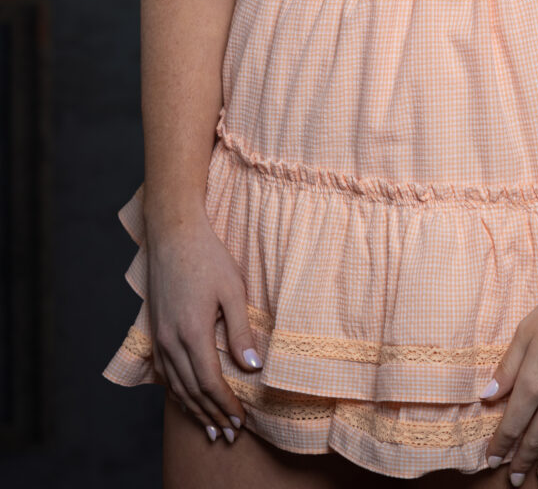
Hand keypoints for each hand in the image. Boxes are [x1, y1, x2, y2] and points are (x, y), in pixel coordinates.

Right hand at [146, 211, 263, 441]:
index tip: (241, 419)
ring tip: (210, 427)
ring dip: (193, 409)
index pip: (209, 382)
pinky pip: (164, 372)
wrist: (174, 233)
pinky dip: (177, 392)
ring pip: (175, 385)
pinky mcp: (155, 329)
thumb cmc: (208, 257)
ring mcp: (159, 336)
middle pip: (191, 390)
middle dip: (211, 414)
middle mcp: (171, 340)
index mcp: (192, 332)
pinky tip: (186, 398)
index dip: (226, 404)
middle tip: (229, 434)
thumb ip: (241, 331)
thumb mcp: (233, 290)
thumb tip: (252, 367)